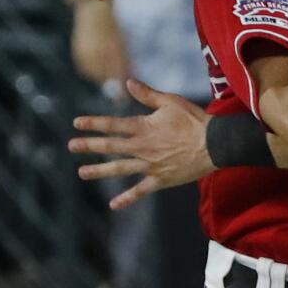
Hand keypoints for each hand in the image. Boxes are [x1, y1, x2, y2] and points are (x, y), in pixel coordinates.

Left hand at [70, 78, 213, 208]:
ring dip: (100, 170)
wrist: (215, 145)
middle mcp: (143, 147)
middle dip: (90, 146)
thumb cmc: (195, 120)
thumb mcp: (171, 102)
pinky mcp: (161, 179)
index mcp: (144, 127)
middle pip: (111, 146)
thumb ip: (147, 95)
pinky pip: (141, 191)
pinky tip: (114, 205)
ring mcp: (150, 165)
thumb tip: (128, 82)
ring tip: (82, 172)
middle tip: (72, 146)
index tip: (76, 123)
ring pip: (120, 168)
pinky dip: (127, 198)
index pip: (113, 124)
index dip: (94, 123)